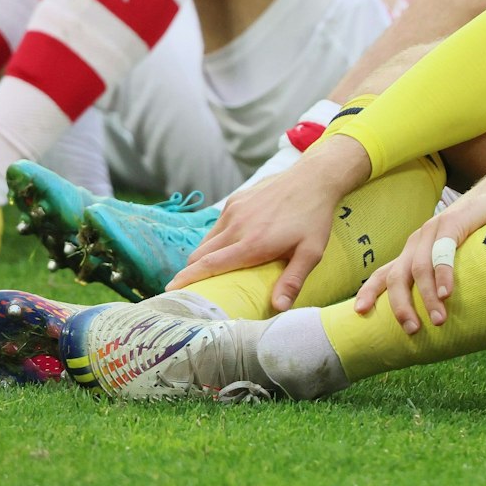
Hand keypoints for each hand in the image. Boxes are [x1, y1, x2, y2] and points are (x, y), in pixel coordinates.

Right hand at [169, 166, 337, 309]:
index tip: (170, 291)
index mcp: (252, 243)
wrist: (314, 177)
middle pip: (200, 254)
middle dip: (190, 273)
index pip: (209, 265)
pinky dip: (216, 239)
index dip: (187, 280)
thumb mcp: (311, 252)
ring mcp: (234, 210)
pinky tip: (228, 246)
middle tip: (190, 289)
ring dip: (203, 256)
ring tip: (208, 272)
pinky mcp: (236, 200)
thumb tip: (278, 308)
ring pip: (207, 240)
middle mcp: (237, 226)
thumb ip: (292, 280)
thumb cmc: (314, 218)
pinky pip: (218, 225)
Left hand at [352, 204, 477, 333]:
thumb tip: (441, 315)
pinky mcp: (452, 222)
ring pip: (419, 268)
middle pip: (397, 276)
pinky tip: (447, 292)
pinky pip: (443, 251)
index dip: (370, 291)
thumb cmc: (477, 233)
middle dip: (401, 305)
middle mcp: (417, 241)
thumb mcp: (454, 256)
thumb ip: (441, 278)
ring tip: (438, 320)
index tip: (359, 312)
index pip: (384, 273)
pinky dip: (443, 274)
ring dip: (428, 297)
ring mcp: (433, 230)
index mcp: (413, 252)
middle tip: (411, 330)